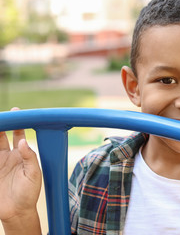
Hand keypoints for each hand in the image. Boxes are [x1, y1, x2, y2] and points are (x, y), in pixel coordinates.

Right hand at [0, 108, 41, 232]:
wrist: (17, 212)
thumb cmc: (29, 193)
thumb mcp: (34, 174)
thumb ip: (30, 157)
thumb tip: (23, 141)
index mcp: (21, 154)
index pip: (18, 134)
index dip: (17, 122)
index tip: (15, 111)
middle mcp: (8, 155)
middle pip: (1, 135)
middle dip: (0, 124)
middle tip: (0, 115)